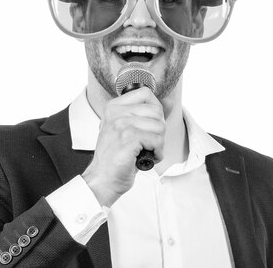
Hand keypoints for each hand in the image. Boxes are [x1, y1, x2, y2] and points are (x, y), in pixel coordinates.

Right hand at [82, 87, 166, 206]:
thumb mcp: (127, 129)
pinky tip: (145, 158)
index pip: (145, 93)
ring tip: (145, 151)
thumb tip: (170, 101)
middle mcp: (116, 113)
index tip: (149, 125)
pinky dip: (157, 153)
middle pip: (156, 111)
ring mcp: (121, 124)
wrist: (103, 179)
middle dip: (158, 130)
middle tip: (147, 143)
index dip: (155, 110)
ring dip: (158, 144)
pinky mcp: (128, 138)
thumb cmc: (116, 157)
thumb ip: (145, 114)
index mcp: (114, 107)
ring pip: (160, 126)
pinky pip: (157, 140)